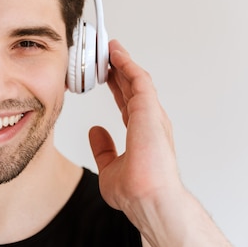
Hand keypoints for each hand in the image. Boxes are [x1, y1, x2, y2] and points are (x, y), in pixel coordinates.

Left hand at [88, 40, 181, 215]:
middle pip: (133, 87)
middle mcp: (149, 121)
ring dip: (123, 62)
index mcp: (142, 133)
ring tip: (110, 46)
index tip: (105, 72)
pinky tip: (117, 54)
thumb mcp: (110, 166)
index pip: (127, 102)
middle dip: (120, 68)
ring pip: (137, 80)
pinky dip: (128, 65)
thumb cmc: (135, 192)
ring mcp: (151, 116)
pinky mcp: (150, 111)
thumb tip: (96, 132)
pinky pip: (139, 81)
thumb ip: (104, 148)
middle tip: (106, 52)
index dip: (117, 85)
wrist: (147, 200)